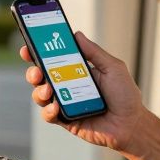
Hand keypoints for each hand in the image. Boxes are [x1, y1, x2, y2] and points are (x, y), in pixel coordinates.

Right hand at [20, 31, 154, 155]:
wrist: (131, 124)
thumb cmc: (125, 96)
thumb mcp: (112, 68)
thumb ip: (94, 52)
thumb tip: (76, 34)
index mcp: (77, 70)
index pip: (53, 59)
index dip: (38, 52)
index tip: (28, 46)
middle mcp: (67, 85)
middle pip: (41, 76)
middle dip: (33, 71)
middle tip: (37, 71)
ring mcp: (65, 103)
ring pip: (40, 95)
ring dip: (39, 91)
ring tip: (48, 90)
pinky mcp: (65, 120)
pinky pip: (49, 115)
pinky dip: (49, 110)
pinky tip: (56, 107)